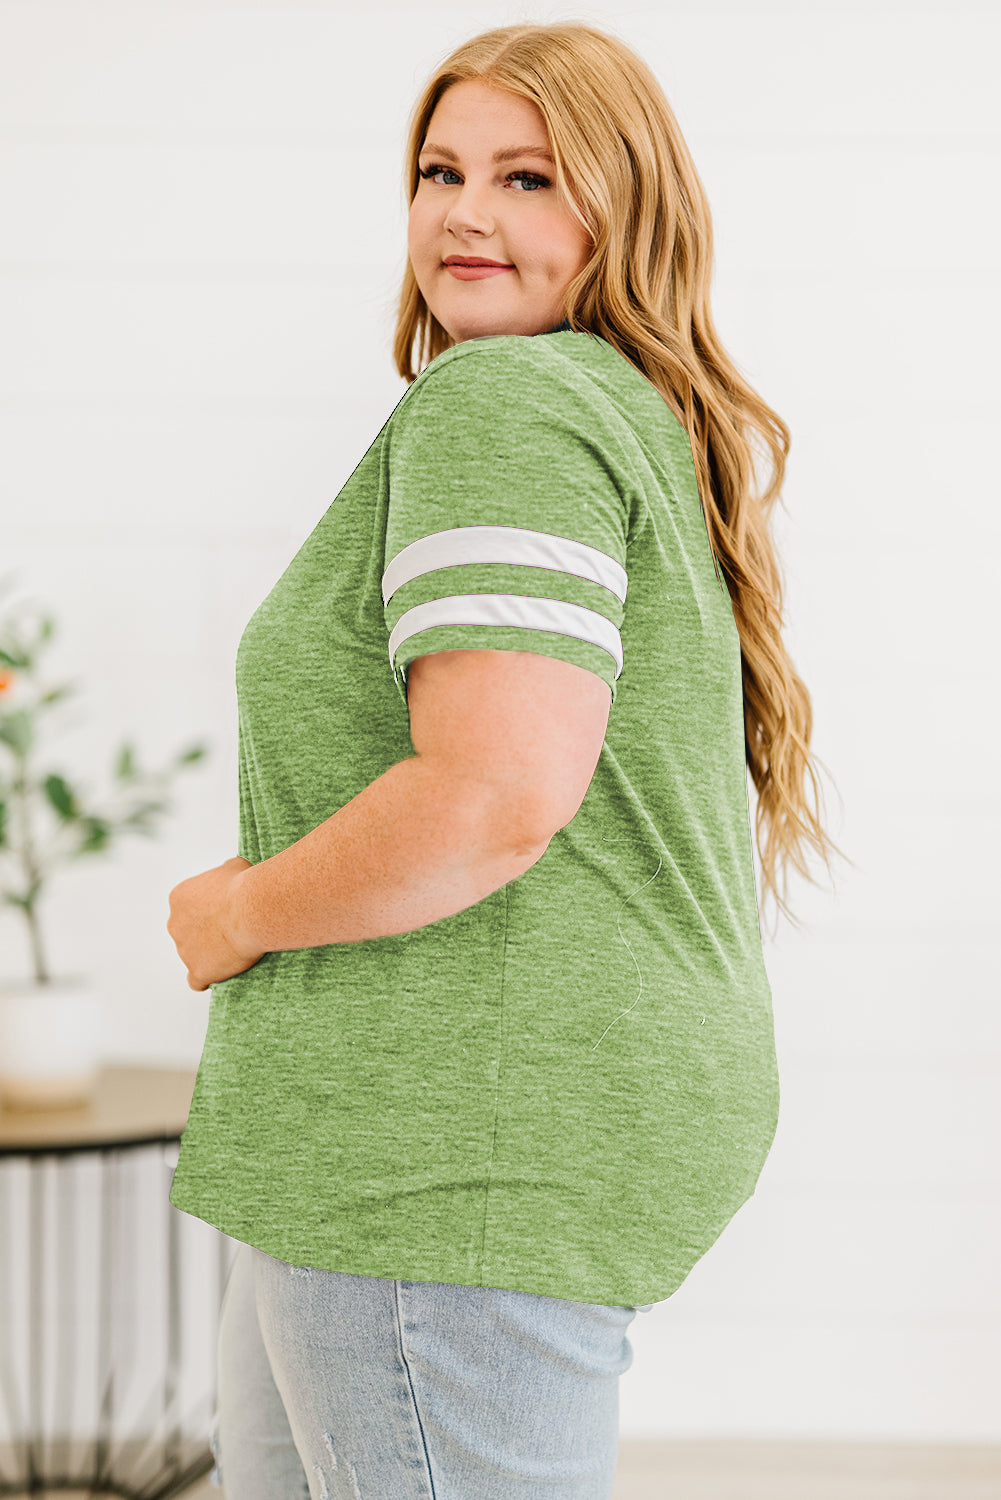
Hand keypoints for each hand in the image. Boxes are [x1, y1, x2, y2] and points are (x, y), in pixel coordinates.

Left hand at [167, 856, 264, 991]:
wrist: (252, 910)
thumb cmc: (244, 886)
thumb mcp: (234, 866)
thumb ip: (224, 873)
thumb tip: (229, 873)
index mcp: (178, 898)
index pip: (187, 907)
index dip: (208, 911)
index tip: (227, 912)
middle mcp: (175, 924)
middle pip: (187, 931)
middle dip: (205, 932)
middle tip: (232, 930)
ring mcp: (184, 950)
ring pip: (193, 955)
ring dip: (209, 954)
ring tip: (236, 950)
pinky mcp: (198, 970)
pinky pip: (196, 981)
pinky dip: (206, 978)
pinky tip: (219, 974)